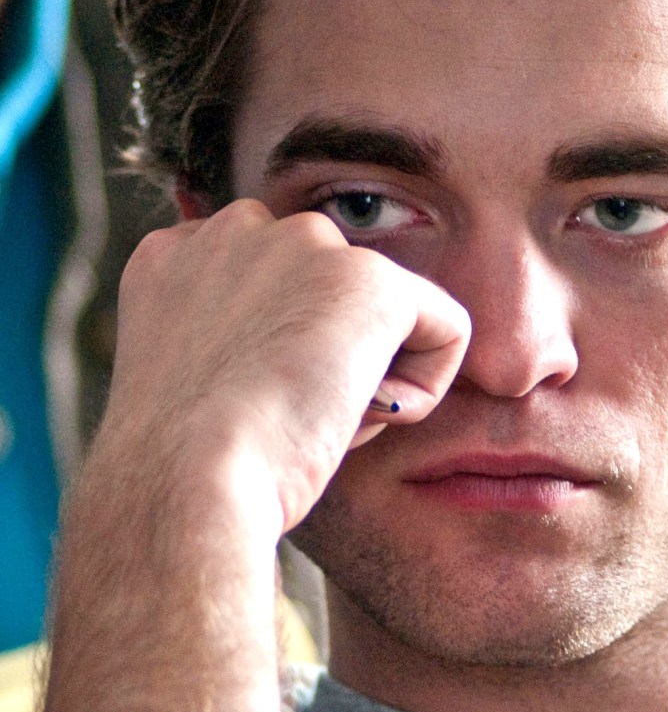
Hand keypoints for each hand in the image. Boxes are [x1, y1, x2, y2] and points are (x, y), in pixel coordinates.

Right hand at [103, 198, 469, 534]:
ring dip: (370, 372)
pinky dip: (424, 389)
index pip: (268, 284)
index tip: (247, 407)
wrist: (186, 481)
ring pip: (385, 311)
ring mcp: (304, 243)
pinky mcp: (370, 277)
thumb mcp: (199, 384)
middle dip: (325, 354)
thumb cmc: (184, 467)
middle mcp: (235, 229)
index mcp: (178, 253)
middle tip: (283, 417)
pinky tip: (363, 417)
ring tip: (316, 419)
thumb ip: (241, 338)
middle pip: (330, 290)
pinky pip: (445, 330)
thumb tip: (308, 352)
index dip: (278, 354)